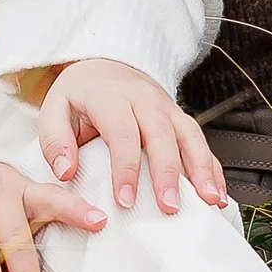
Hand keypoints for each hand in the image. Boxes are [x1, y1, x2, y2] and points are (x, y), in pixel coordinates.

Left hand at [38, 58, 227, 215]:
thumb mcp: (54, 108)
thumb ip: (55, 141)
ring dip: (201, 169)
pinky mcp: (180, 118)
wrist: (105, 64)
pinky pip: (199, 141)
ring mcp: (167, 108)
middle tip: (169, 207)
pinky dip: (212, 167)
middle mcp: (145, 100)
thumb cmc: (81, 94)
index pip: (122, 133)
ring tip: (208, 201)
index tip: (126, 201)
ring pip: (190, 135)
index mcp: (112, 98)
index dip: (126, 168)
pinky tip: (217, 192)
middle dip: (168, 174)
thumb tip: (66, 172)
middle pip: (162, 135)